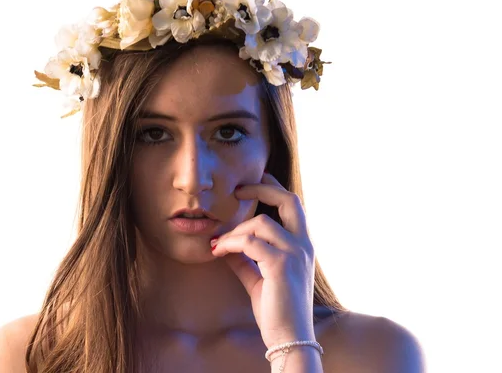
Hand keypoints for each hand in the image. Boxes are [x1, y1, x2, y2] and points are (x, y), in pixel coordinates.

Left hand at [210, 172, 315, 349]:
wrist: (289, 339)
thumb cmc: (277, 311)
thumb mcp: (259, 279)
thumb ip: (245, 260)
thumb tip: (224, 246)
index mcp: (302, 246)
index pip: (293, 206)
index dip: (273, 189)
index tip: (253, 182)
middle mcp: (303, 245)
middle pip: (289, 200)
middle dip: (262, 188)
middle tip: (238, 190)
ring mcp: (295, 253)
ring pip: (261, 223)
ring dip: (235, 231)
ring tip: (219, 244)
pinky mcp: (281, 265)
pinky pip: (250, 242)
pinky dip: (230, 243)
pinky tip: (219, 251)